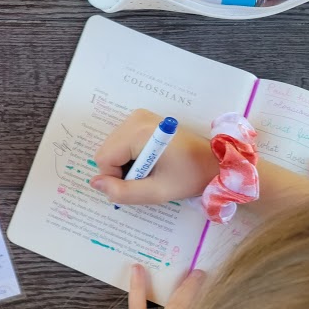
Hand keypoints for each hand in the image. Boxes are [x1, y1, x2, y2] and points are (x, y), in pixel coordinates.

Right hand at [90, 109, 217, 204]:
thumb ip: (123, 192)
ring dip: (124, 163)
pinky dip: (128, 154)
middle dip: (120, 169)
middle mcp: (135, 119)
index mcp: (140, 133)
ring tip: (150, 168)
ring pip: (111, 147)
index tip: (140, 183)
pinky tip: (148, 159)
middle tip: (147, 176)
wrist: (214, 161)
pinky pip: (119, 141)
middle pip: (106, 151)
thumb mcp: (157, 192)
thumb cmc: (190, 177)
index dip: (116, 178)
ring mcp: (137, 116)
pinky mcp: (140, 118)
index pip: (105, 159)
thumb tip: (95, 183)